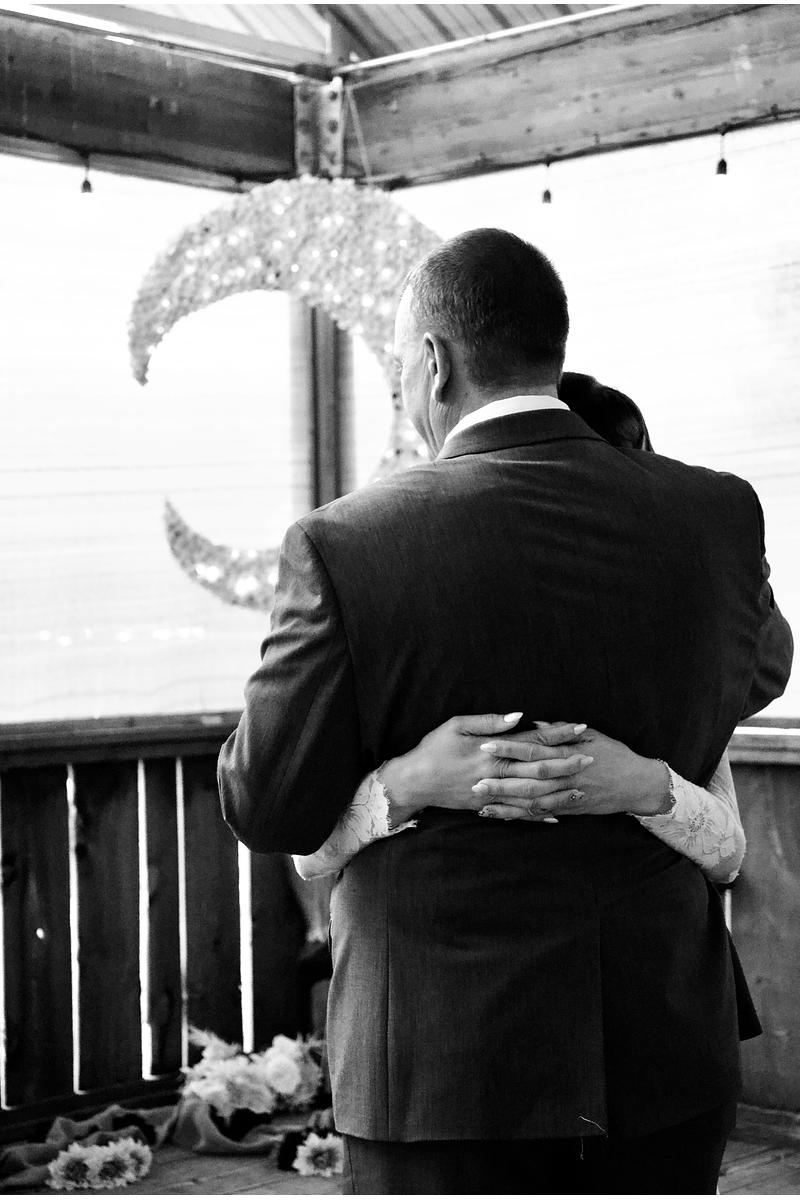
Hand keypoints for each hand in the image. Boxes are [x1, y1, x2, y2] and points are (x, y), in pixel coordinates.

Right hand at [379, 715, 592, 825]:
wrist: (414, 781)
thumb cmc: (433, 748)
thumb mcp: (457, 725)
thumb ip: (489, 721)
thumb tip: (519, 716)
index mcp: (492, 751)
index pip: (533, 741)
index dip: (558, 735)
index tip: (580, 728)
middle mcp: (496, 774)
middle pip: (540, 770)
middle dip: (567, 764)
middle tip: (592, 759)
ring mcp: (493, 793)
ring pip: (533, 795)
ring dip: (559, 791)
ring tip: (582, 787)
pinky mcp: (488, 807)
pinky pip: (518, 814)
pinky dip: (538, 815)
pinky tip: (556, 815)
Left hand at [474, 724, 671, 821]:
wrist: (638, 784)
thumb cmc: (614, 754)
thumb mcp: (591, 736)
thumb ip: (561, 731)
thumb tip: (536, 722)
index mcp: (568, 754)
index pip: (533, 748)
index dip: (509, 747)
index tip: (486, 744)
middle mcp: (565, 776)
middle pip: (527, 779)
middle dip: (500, 780)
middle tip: (474, 779)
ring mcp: (567, 795)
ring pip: (532, 801)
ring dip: (506, 802)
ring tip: (481, 801)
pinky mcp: (569, 809)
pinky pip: (541, 814)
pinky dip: (521, 815)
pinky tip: (501, 816)